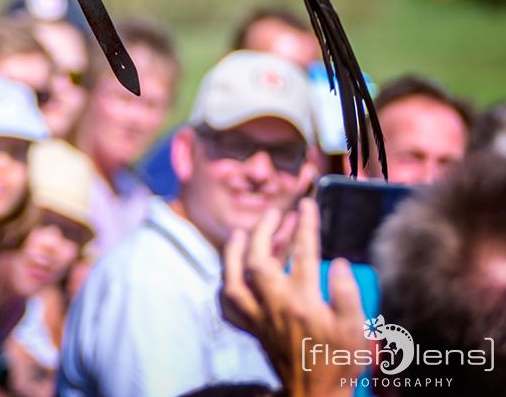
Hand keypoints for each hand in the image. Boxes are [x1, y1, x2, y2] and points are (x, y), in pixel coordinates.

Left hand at [221, 198, 365, 396]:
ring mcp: (259, 318)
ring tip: (240, 232)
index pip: (303, 253)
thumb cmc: (339, 363)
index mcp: (303, 301)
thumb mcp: (355, 329)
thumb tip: (338, 263)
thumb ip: (347, 293)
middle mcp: (275, 305)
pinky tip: (230, 276)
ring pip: (233, 280)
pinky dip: (225, 288)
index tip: (306, 204)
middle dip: (263, 230)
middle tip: (274, 212)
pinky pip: (228, 308)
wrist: (315, 396)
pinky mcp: (252, 330)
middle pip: (259, 259)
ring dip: (233, 253)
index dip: (305, 225)